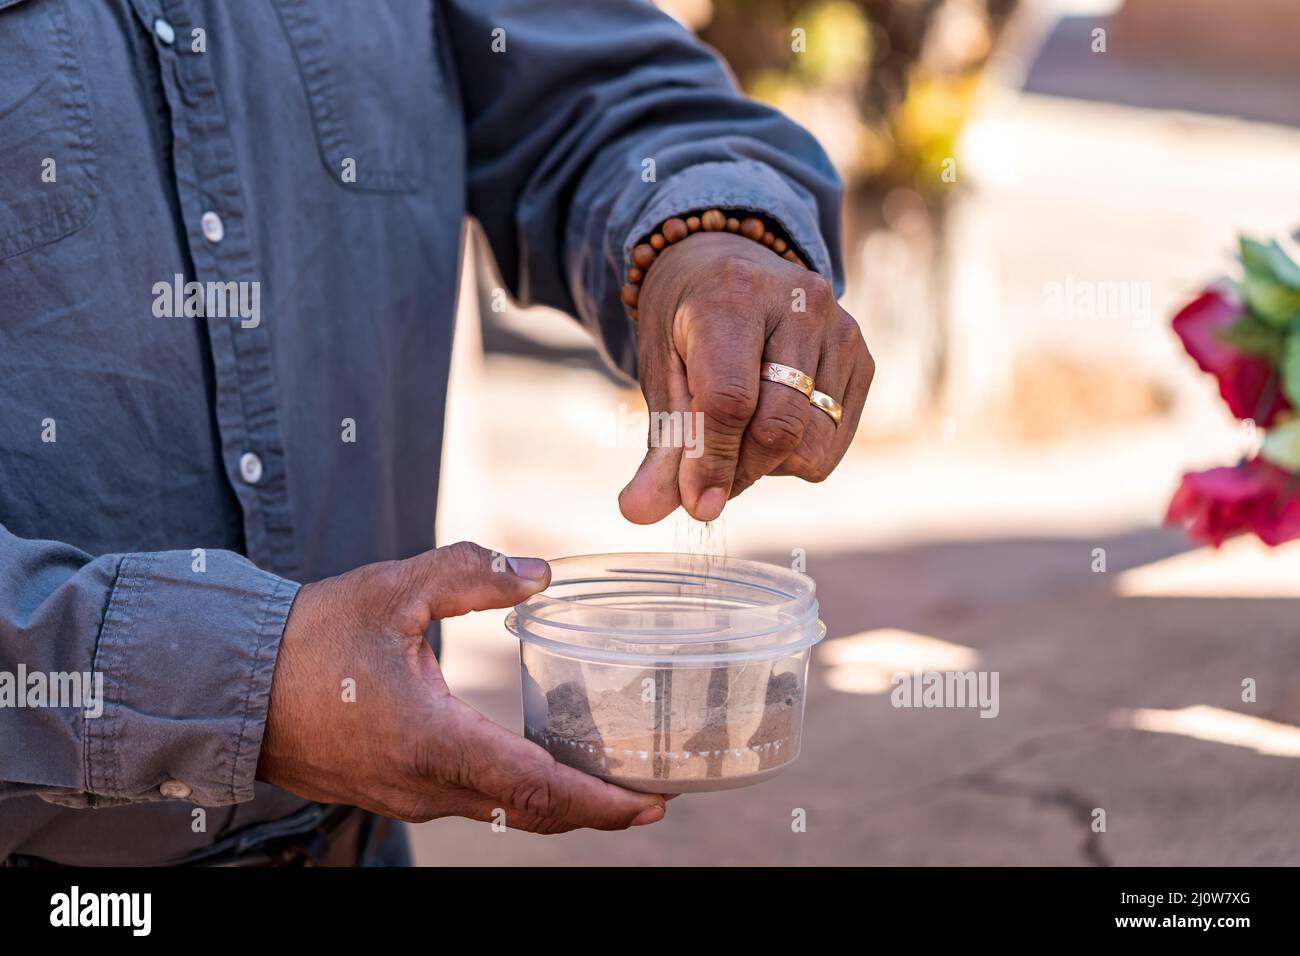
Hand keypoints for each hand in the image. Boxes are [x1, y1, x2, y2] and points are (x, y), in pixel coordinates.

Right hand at [257, 541, 668, 832]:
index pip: (539, 788)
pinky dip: (516, 795)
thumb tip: (539, 574)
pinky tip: (534, 768)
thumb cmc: (310, 639)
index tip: (652, 802)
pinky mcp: (393, 790)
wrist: (230, 683)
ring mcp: (408, 796)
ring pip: (502, 813)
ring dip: (557, 803)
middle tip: (648, 794)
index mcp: (436, 743)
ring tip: (604, 780)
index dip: (602, 801)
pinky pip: (470, 803)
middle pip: (532, 813)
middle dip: (595, 809)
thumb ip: (473, 574)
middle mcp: (427, 785)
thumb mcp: (396, 589)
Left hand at [619, 230, 873, 522]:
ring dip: (769, 464)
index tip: (696, 503)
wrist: (728, 265)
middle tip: (708, 473)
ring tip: (738, 438)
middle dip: (739, 469)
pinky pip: (834, 442)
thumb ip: (661, 446)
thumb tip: (639, 512)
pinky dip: (797, 454)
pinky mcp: (863, 355)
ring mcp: (840, 328)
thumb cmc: (687, 326)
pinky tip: (770, 424)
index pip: (729, 400)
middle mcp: (799, 303)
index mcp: (732, 296)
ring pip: (812, 443)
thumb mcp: (660, 372)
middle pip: (778, 428)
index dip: (711, 460)